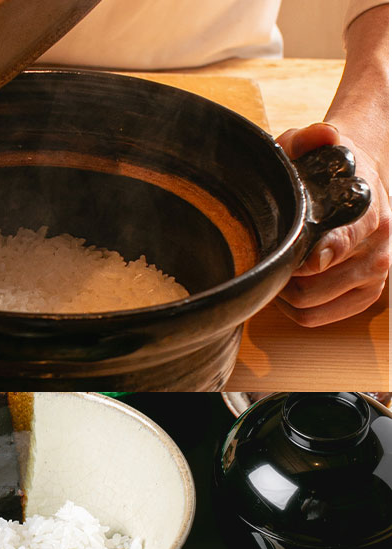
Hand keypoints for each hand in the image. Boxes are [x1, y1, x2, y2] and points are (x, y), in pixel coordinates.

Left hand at [275, 122, 389, 326]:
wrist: (362, 178)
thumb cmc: (328, 167)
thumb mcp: (312, 145)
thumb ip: (310, 138)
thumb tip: (322, 134)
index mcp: (368, 213)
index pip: (341, 244)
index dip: (313, 258)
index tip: (296, 261)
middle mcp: (378, 248)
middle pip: (312, 286)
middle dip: (281, 278)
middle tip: (266, 261)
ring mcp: (375, 274)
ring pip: (311, 306)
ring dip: (283, 295)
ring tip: (276, 271)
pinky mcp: (368, 295)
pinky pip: (318, 318)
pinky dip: (295, 308)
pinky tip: (288, 286)